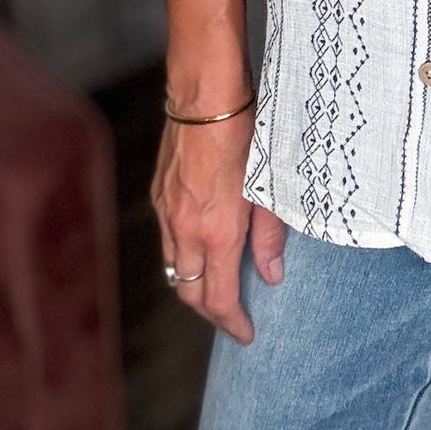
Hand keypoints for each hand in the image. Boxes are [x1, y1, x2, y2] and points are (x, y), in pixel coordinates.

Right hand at [150, 108, 286, 343]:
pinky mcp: (159, 195)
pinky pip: (167, 239)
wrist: (206, 95)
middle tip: (232, 314)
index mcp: (217, 233)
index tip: (246, 333)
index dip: (232, 322)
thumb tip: (271, 275)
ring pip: (173, 267)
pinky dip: (181, 253)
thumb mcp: (269, 185)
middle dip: (210, 311)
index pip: (218, 298)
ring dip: (192, 283)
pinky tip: (199, 244)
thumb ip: (270, 235)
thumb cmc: (246, 133)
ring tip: (216, 283)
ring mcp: (168, 213)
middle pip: (189, 292)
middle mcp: (186, 230)